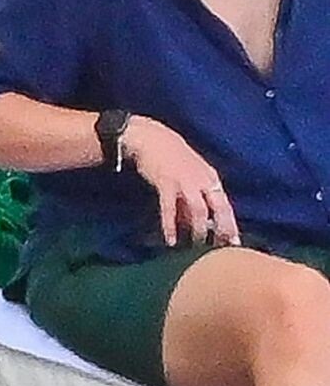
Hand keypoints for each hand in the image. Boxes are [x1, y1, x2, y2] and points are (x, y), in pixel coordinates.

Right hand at [121, 116, 239, 248]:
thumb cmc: (171, 157)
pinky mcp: (166, 183)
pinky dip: (171, 225)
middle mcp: (201, 179)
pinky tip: (171, 240)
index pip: (225, 205)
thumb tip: (199, 223)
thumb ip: (195, 197)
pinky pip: (170, 208)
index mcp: (210, 177)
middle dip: (222, 229)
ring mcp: (184, 181)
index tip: (234, 244)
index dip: (230, 225)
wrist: (151, 137)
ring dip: (198, 229)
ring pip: (199, 210)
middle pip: (219, 208)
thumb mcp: (190, 174)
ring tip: (195, 245)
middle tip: (221, 248)